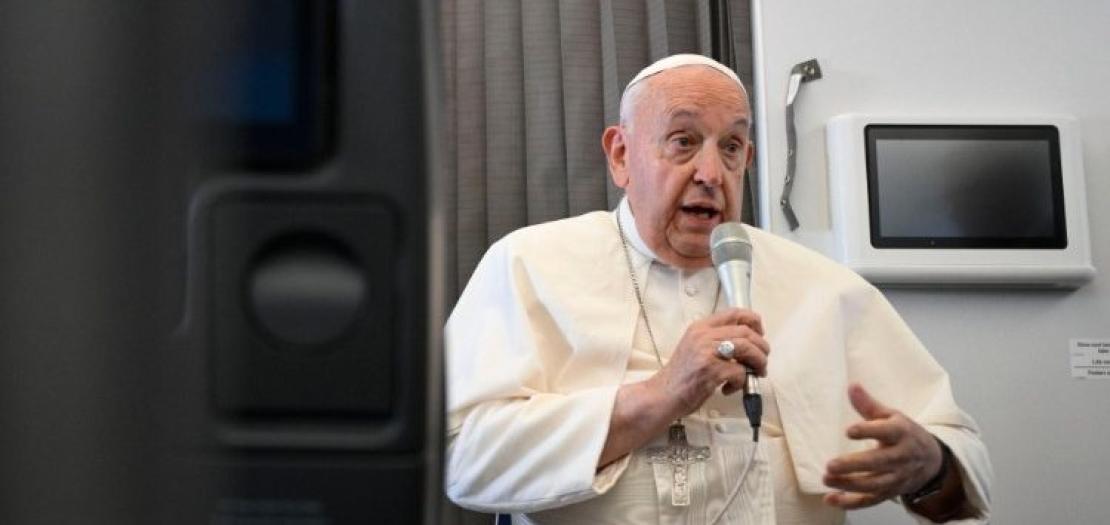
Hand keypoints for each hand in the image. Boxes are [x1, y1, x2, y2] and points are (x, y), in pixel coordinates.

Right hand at [647, 308, 769, 417]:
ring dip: (758, 362)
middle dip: (761, 347)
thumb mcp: (695, 347)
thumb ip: (716, 340)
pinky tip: (729, 387)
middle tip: (762, 360)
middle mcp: (703, 335)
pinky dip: (741, 382)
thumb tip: (747, 342)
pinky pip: (740, 371)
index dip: (754, 321)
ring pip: (747, 348)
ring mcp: (707, 352)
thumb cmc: (680, 376)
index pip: (734, 313)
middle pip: (746, 332)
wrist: (662, 395)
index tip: (760, 333)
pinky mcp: (711, 370)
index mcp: (700, 327)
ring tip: (756, 373)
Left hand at [823, 384, 943, 509]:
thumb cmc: (904, 433)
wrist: (932, 460)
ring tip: (826, 478)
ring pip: (874, 484)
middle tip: (830, 465)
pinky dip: (851, 503)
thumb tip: (851, 386)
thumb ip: (868, 405)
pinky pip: (871, 501)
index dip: (868, 431)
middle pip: (879, 463)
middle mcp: (901, 457)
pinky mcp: (890, 492)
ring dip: (849, 484)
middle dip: (854, 465)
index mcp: (901, 433)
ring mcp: (897, 477)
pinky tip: (831, 499)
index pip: (887, 432)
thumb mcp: (891, 416)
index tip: (848, 431)